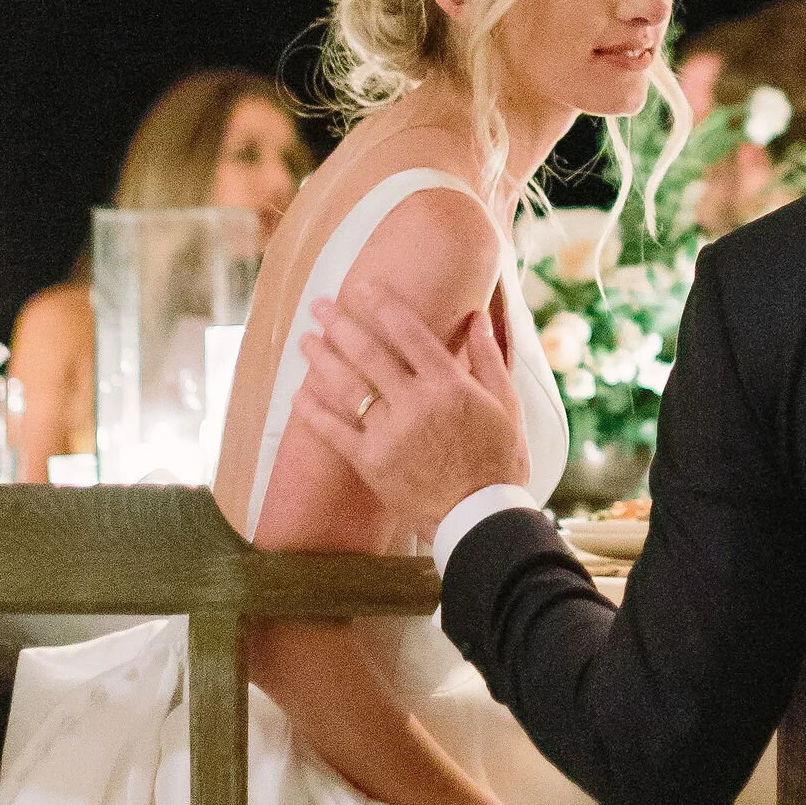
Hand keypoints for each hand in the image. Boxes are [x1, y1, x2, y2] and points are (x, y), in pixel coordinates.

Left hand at [297, 282, 529, 531]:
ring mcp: (390, 433)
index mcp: (449, 385)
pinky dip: (314, 412)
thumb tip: (477, 316)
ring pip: (347, 386)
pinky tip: (299, 394)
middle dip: (339, 324)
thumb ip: (488, 358)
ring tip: (305, 340)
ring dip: (321, 359)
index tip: (363, 286)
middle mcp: (416, 403)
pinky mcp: (372, 463)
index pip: (409, 332)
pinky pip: (335, 431)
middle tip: (318, 305)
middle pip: (368, 353)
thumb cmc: (499, 460)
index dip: (383, 305)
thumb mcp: (506, 405)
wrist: (481, 518)